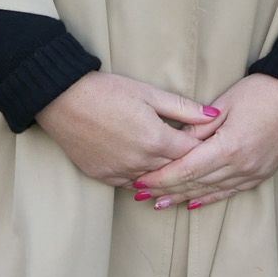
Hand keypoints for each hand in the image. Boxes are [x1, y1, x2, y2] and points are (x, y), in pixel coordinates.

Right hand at [35, 72, 222, 187]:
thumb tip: (213, 116)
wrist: (64, 100)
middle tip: (198, 156)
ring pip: (154, 181)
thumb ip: (183, 108)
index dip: (203, 146)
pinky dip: (142, 179)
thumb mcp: (149, 93)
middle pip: (176, 169)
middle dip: (188, 162)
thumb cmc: (108, 91)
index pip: (192, 152)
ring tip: (176, 167)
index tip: (209, 141)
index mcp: (156, 140)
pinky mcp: (104, 177)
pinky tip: (149, 173)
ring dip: (166, 174)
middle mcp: (141, 162)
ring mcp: (121, 172)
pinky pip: (131, 185)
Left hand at [136, 73, 277, 209]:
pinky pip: (229, 191)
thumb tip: (174, 143)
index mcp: (229, 147)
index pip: (186, 169)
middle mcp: (241, 166)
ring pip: (210, 191)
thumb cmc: (260, 92)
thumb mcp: (224, 104)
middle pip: (195, 183)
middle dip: (165, 190)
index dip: (161, 177)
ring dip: (182, 197)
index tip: (140, 180)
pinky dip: (208, 197)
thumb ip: (197, 127)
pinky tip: (192, 202)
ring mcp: (253, 173)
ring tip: (159, 203)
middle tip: (140, 194)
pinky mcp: (261, 174)